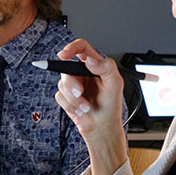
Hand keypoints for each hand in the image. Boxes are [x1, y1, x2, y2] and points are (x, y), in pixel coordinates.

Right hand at [55, 39, 127, 174]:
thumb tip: (90, 61)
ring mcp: (73, 84)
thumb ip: (106, 67)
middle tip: (80, 92)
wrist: (102, 126)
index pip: (80, 48)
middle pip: (66, 67)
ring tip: (86, 107)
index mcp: (94, 65)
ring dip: (74, 99)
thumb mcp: (115, 83)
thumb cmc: (111, 105)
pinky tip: (80, 110)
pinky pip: (59, 96)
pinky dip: (70, 106)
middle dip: (72, 83)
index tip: (64, 54)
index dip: (71, 47)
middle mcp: (81, 72)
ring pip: (62, 84)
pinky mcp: (66, 97)